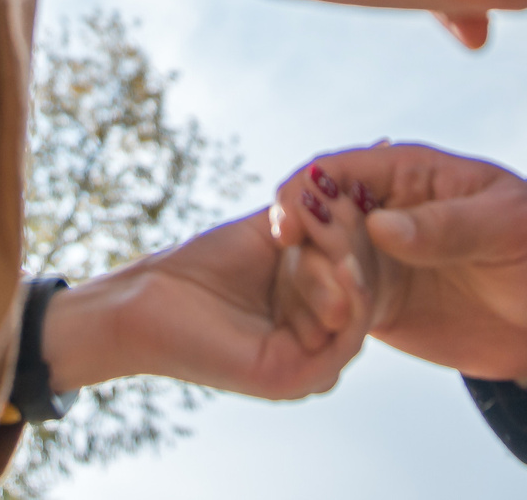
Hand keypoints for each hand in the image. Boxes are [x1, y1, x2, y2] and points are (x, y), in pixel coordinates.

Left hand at [40, 210, 367, 400]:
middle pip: (362, 295)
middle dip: (361, 250)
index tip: (364, 190)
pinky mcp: (291, 379)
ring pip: (355, 320)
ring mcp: (306, 363)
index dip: (364, 233)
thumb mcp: (276, 228)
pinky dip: (347, 307)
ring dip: (355, 275)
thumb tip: (380, 146)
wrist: (146, 296)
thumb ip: (322, 205)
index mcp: (314, 308)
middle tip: (355, 212)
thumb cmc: (203, 264)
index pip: (360, 272)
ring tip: (344, 241)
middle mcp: (316, 339)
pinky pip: (339, 347)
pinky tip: (338, 268)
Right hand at [271, 146, 526, 382]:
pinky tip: (331, 333)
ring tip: (335, 312)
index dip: (307, 189)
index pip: (340, 169)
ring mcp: (376, 259)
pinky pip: (335, 305)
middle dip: (305, 242)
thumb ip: (447, 225)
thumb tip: (381, 226)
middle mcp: (380, 211)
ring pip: (317, 263)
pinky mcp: (377, 304)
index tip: (291, 220)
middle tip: (320, 273)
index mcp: (408, 173)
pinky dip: (324, 317)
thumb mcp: (508, 226)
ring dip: (312, 283)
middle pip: (316, 216)